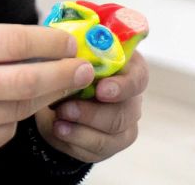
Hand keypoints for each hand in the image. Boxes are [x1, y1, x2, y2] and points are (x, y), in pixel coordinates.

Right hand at [0, 22, 96, 172]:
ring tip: (51, 86)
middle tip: (83, 68)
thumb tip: (35, 43)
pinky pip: (1, 134)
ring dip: (40, 98)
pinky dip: (8, 120)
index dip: (51, 42)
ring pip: (18, 110)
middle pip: (27, 81)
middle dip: (64, 74)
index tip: (69, 42)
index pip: (15, 42)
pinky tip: (0, 109)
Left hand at [34, 50, 148, 162]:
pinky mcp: (110, 145)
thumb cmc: (68, 69)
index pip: (138, 78)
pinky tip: (60, 131)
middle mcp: (132, 98)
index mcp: (129, 69)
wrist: (55, 99)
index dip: (123, 86)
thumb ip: (76, 49)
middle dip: (93, 113)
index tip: (101, 89)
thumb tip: (67, 44)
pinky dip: (75, 141)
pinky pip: (97, 150)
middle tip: (66, 108)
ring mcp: (124, 125)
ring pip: (111, 135)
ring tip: (58, 122)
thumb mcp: (71, 54)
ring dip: (81, 129)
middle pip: (124, 112)